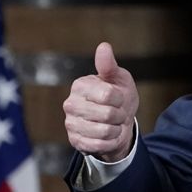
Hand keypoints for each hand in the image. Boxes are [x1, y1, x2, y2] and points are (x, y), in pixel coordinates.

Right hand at [64, 42, 139, 162]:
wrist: (118, 123)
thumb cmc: (118, 97)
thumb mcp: (119, 79)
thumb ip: (109, 65)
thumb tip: (104, 46)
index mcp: (80, 85)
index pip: (108, 95)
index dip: (120, 99)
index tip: (119, 98)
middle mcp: (71, 104)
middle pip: (107, 114)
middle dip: (119, 115)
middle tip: (117, 113)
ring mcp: (71, 124)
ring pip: (103, 131)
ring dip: (115, 129)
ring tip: (112, 124)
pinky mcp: (75, 141)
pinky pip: (99, 145)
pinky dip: (110, 142)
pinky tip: (108, 136)